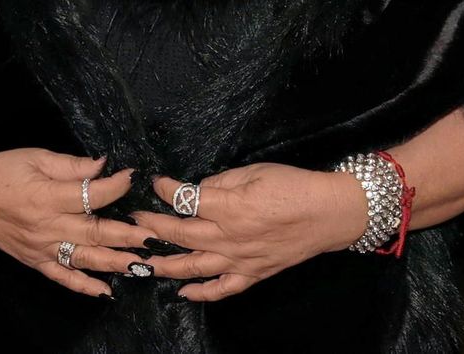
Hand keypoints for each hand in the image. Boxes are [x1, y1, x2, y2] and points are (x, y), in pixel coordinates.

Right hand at [0, 140, 144, 297]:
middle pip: (95, 233)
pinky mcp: (35, 260)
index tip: (132, 176)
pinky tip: (106, 291)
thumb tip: (104, 165)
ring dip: (115, 263)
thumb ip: (72, 165)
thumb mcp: (38, 156)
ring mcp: (41, 248)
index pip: (92, 195)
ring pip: (85, 259)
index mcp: (48, 196)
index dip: (116, 186)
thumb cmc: (4, 169)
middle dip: (128, 234)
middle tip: (154, 235)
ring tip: (142, 264)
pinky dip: (84, 286)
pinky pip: (62, 277)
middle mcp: (47, 226)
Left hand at [129, 164, 365, 300]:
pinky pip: (221, 289)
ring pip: (192, 266)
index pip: (185, 199)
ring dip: (163, 263)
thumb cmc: (294, 185)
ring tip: (141, 259)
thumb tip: (197, 191)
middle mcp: (229, 237)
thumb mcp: (255, 171)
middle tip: (134, 220)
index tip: (155, 183)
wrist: (329, 213)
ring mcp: (239, 260)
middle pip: (180, 234)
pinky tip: (181, 290)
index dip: (165, 189)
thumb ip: (221, 182)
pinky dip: (200, 293)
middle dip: (152, 226)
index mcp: (230, 207)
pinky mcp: (252, 275)